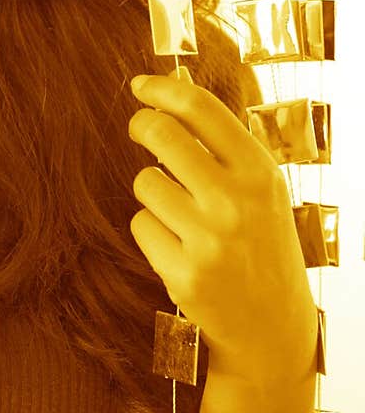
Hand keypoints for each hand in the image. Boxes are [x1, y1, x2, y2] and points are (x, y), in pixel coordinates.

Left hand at [127, 73, 316, 388]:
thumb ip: (221, 145)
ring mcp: (209, 240)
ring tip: (181, 212)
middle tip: (141, 129)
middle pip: (160, 134)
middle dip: (142, 125)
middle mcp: (235, 201)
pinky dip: (152, 230)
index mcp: (259, 172)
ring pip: (144, 182)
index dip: (161, 89)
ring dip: (153, 191)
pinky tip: (179, 247)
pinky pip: (140, 225)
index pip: (200, 109)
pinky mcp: (183, 274)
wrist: (273, 326)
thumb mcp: (260, 189)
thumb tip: (168, 94)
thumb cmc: (260, 242)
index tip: (140, 86)